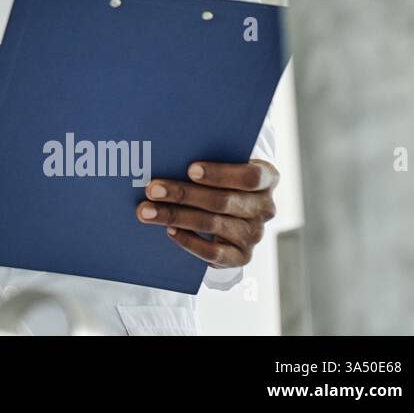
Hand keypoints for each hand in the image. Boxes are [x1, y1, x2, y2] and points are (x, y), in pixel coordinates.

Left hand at [135, 159, 278, 267]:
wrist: (232, 212)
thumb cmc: (220, 179)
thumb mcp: (221, 165)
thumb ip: (205, 161)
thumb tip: (163, 156)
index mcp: (267, 178)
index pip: (251, 177)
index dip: (220, 174)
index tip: (190, 169)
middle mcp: (265, 208)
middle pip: (223, 201)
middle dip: (183, 194)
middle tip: (152, 189)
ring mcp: (254, 234)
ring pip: (213, 225)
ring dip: (176, 216)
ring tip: (147, 211)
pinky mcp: (241, 256)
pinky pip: (213, 253)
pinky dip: (189, 241)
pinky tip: (169, 230)